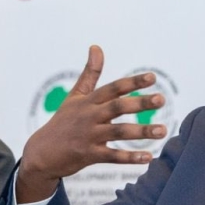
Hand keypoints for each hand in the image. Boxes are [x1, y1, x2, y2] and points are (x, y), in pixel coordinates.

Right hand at [16, 45, 166, 202]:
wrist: (41, 153)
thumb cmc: (63, 122)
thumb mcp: (74, 96)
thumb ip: (90, 73)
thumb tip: (96, 46)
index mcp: (88, 101)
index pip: (113, 88)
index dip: (132, 82)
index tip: (152, 77)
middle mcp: (89, 116)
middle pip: (117, 107)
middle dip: (140, 103)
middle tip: (161, 99)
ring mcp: (88, 136)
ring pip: (119, 132)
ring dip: (142, 131)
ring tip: (163, 130)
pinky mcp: (88, 155)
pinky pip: (112, 156)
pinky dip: (130, 157)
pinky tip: (148, 157)